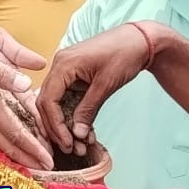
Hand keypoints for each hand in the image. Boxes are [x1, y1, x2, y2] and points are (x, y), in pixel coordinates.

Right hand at [0, 23, 52, 169]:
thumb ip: (1, 69)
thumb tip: (26, 83)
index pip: (14, 130)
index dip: (33, 146)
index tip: (48, 159)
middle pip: (8, 141)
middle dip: (29, 156)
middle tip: (48, 167)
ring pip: (0, 138)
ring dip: (18, 151)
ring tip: (35, 160)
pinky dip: (6, 140)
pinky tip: (13, 142)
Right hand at [37, 22, 155, 153]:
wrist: (140, 40)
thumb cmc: (124, 54)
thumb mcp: (105, 84)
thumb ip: (88, 109)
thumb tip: (77, 134)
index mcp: (63, 64)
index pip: (47, 100)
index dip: (55, 125)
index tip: (66, 143)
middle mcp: (59, 66)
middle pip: (47, 103)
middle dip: (58, 128)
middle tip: (71, 148)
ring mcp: (66, 71)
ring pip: (57, 104)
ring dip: (67, 125)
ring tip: (80, 145)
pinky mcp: (75, 77)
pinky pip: (68, 100)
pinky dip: (75, 117)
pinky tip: (86, 132)